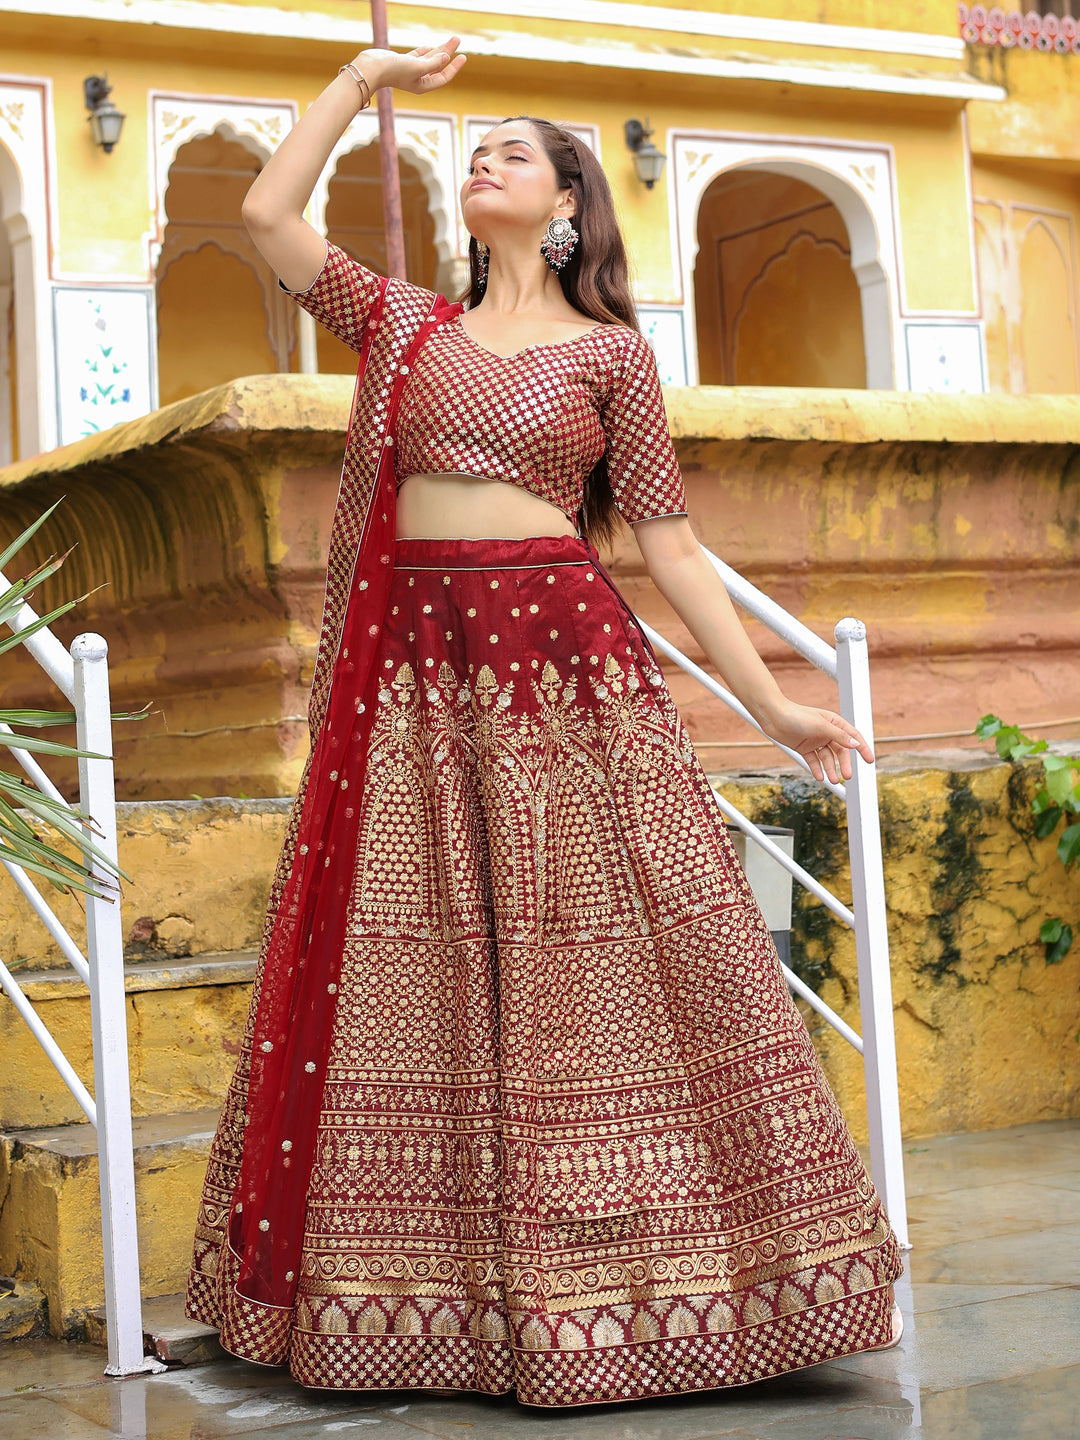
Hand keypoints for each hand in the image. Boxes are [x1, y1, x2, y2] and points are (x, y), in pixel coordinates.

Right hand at [355, 37, 466, 95]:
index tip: (463, 56)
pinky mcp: (403, 62)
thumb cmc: (394, 70)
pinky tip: (432, 47)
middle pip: (438, 65)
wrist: (372, 67)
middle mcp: (418, 80)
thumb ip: (432, 63)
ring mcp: (410, 71)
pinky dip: (426, 52)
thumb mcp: (417, 67)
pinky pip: (419, 56)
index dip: (454, 67)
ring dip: (440, 49)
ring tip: (450, 40)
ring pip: (430, 59)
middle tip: (457, 40)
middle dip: (449, 53)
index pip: (443, 77)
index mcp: (423, 85)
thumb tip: (446, 57)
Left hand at [756, 698, 874, 782]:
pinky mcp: (804, 747)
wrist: (773, 717)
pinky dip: (817, 769)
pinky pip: (813, 760)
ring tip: (833, 780)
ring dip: (830, 769)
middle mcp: (826, 731)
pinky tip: (820, 777)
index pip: (852, 736)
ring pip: (827, 758)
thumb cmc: (797, 716)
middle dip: (844, 764)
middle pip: (840, 750)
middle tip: (847, 776)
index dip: (862, 748)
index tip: (869, 760)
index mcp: (834, 722)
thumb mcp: (821, 725)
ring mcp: (815, 740)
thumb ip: (839, 735)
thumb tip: (855, 744)